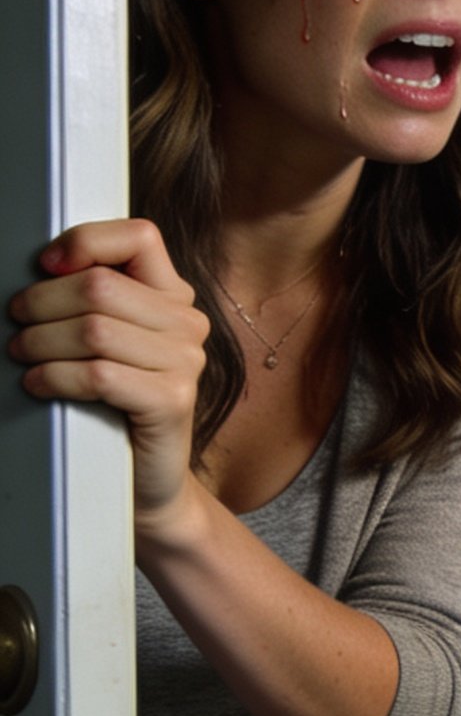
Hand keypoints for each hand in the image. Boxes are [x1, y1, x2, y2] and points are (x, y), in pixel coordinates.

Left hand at [9, 220, 208, 527]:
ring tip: (24, 356)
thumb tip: (45, 267)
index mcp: (173, 297)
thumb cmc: (112, 405)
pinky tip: (39, 384)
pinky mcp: (172, 400)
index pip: (138, 237)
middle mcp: (188, 324)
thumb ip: (95, 301)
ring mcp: (186, 363)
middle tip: (17, 325)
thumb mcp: (108, 340)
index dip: (84, 242)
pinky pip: (99, 374)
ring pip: (94, 329)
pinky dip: (56, 376)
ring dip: (41, 343)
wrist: (144, 479)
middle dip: (41, 303)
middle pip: (100, 285)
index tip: (47, 266)